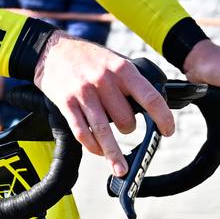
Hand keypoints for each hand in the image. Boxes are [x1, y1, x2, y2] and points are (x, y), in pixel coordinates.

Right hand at [32, 33, 172, 177]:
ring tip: (121, 169)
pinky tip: (98, 151)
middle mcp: (104, 81)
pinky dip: (92, 146)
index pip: (150, 98)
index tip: (168, 130)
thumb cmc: (87, 56)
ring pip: (104, 132)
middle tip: (127, 128)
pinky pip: (82, 132)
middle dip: (129, 129)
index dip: (163, 118)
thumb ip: (130, 79)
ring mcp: (84, 94)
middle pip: (126, 120)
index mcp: (121, 69)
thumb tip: (149, 104)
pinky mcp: (67, 104)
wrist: (51, 49)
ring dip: (114, 154)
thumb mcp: (114, 59)